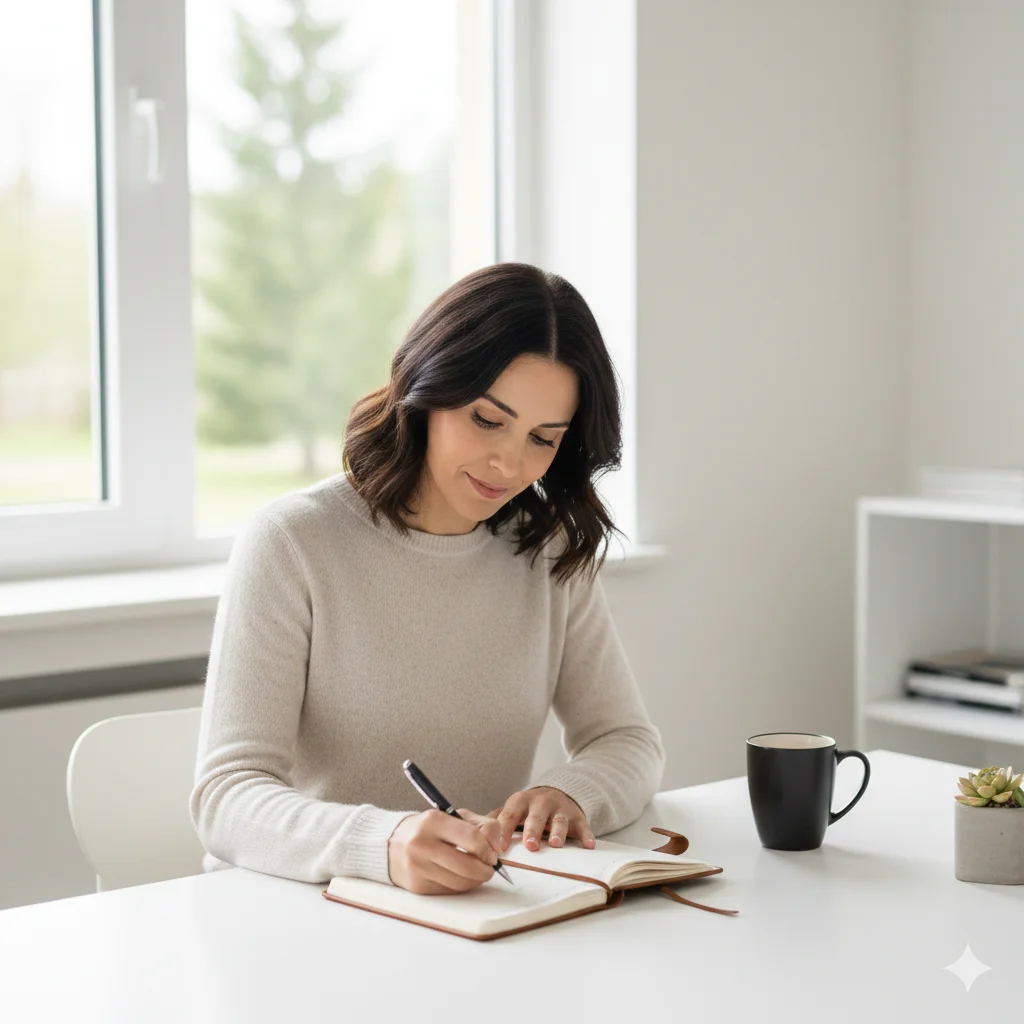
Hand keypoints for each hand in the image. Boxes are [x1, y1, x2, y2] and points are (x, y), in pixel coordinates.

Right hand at [387, 809, 503, 894]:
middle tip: (490, 867)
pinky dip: (461, 886)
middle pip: (468, 866)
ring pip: (461, 882)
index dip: (489, 849)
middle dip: (486, 869)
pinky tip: (461, 876)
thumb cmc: (429, 829)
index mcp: (433, 821)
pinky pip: (450, 891)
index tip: (493, 853)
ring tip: (477, 871)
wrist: (391, 844)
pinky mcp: (417, 886)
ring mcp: (418, 867)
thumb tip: (498, 847)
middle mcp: (422, 844)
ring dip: (476, 880)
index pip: (472, 838)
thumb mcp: (454, 817)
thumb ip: (481, 825)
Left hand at [488, 786, 595, 852]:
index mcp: (520, 802)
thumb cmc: (528, 808)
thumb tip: (471, 833)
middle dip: (532, 830)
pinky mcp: (577, 817)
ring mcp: (560, 809)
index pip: (509, 815)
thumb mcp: (512, 809)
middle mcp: (541, 803)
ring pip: (559, 820)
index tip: (499, 846)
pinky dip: (586, 835)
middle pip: (536, 816)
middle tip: (530, 846)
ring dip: (557, 832)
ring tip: (555, 844)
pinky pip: (583, 826)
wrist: (558, 793)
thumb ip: (495, 821)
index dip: (504, 830)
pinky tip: (588, 845)